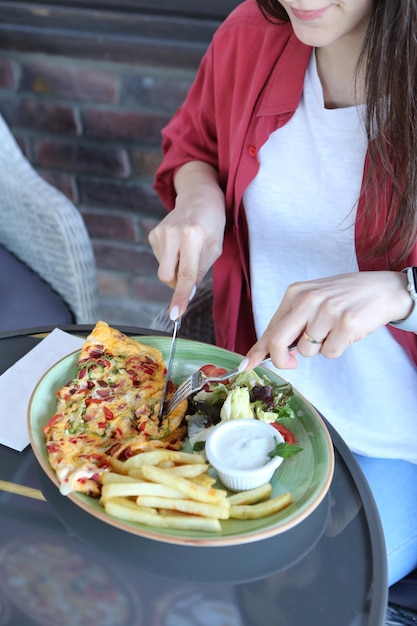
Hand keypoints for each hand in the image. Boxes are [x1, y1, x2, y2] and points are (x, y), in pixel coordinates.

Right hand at [149, 161, 225, 316]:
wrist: (200, 197)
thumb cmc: (212, 224)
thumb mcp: (215, 248)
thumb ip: (200, 271)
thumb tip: (185, 294)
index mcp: (193, 235)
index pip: (186, 274)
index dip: (180, 296)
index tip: (175, 314)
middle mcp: (173, 233)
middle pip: (167, 276)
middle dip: (177, 282)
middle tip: (191, 271)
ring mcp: (160, 232)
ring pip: (164, 269)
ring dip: (176, 267)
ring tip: (188, 249)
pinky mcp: (153, 234)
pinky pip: (160, 259)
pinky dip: (171, 258)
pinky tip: (179, 245)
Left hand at [245, 271, 411, 369]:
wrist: (382, 289)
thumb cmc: (345, 297)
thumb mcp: (313, 301)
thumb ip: (293, 322)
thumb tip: (272, 350)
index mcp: (295, 293)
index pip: (271, 327)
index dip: (258, 350)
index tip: (246, 365)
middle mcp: (308, 300)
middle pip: (279, 341)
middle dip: (281, 360)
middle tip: (292, 363)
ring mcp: (327, 311)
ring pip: (307, 351)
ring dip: (319, 349)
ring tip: (334, 330)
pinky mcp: (346, 323)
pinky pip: (330, 353)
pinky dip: (337, 349)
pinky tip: (346, 332)